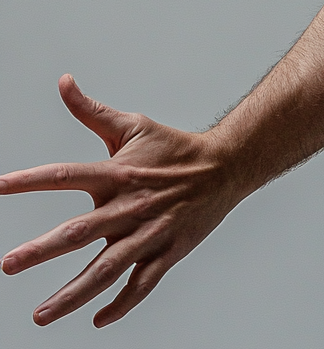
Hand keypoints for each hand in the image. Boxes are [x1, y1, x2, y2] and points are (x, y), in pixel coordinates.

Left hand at [1, 75, 240, 327]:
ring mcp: (148, 234)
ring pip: (105, 271)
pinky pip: (141, 286)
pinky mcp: (166, 254)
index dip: (30, 180)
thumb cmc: (174, 148)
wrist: (223, 167)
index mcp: (117, 173)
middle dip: (41, 251)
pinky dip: (120, 305)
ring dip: (71, 295)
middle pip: (79, 232)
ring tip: (41, 314)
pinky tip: (98, 320)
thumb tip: (63, 82)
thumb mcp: (131, 125)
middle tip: (8, 264)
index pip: (66, 175)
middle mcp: (128, 206)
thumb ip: (91, 110)